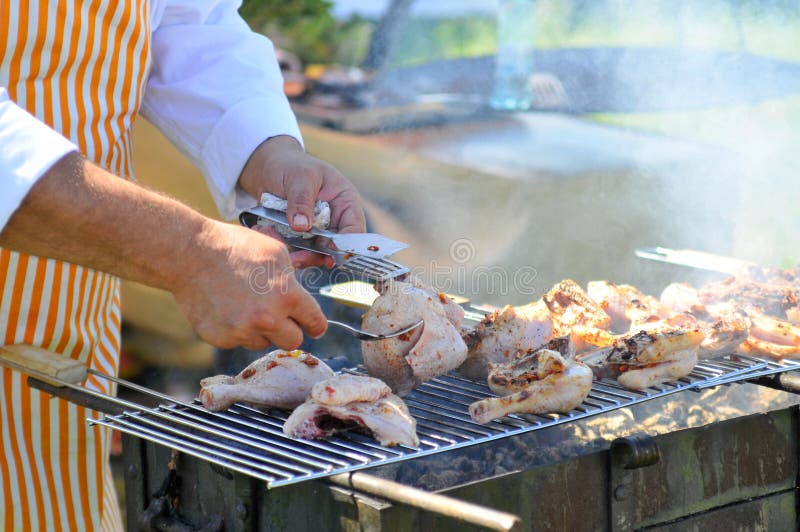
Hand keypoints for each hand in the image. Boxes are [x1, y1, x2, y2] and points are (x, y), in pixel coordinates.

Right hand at [174, 219, 326, 349]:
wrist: (190, 254)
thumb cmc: (234, 247)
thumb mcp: (276, 253)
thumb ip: (293, 280)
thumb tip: (301, 299)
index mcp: (287, 296)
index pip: (314, 322)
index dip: (316, 325)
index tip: (314, 327)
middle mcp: (268, 319)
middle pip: (293, 341)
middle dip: (289, 329)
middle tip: (278, 316)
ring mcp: (242, 331)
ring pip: (264, 342)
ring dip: (261, 330)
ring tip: (245, 304)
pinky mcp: (221, 338)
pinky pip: (239, 341)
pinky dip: (237, 330)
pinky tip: (227, 308)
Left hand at [238, 135, 365, 267]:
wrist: (268, 168)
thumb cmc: (291, 165)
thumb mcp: (299, 177)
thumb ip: (302, 201)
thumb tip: (302, 227)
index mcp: (345, 202)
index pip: (354, 228)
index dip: (346, 244)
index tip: (330, 252)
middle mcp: (335, 219)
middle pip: (336, 246)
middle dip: (318, 254)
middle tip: (298, 258)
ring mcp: (318, 230)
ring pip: (316, 252)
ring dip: (301, 255)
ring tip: (283, 250)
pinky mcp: (301, 236)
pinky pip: (298, 249)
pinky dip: (287, 249)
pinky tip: (272, 240)